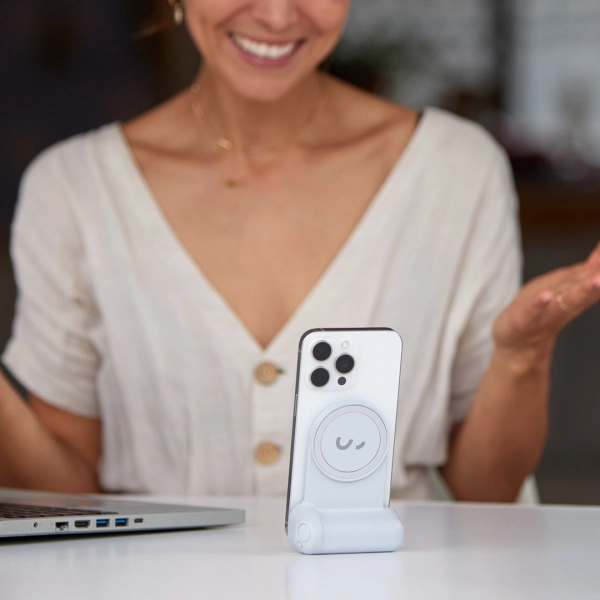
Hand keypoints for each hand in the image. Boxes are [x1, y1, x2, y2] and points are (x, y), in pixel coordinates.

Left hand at [493, 241, 599, 359]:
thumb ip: (585, 271)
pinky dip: (538, 303)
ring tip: (597, 279)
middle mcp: (563, 305)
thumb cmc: (542, 311)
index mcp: (575, 295)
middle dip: (598, 281)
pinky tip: (546, 295)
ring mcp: (544, 314)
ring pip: (565, 301)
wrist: (518, 345)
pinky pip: (532, 311)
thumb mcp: (564, 286)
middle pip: (584, 290)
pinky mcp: (522, 320)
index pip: (593, 278)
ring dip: (581, 291)